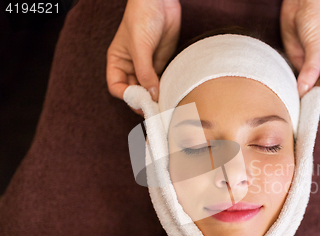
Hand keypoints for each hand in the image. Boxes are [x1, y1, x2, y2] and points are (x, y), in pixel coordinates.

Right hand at [106, 0, 180, 116]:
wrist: (160, 1)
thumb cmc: (142, 18)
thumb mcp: (140, 47)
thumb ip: (145, 72)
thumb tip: (152, 95)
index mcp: (117, 61)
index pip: (117, 87)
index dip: (127, 96)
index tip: (140, 102)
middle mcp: (131, 66)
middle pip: (134, 91)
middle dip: (143, 101)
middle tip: (156, 110)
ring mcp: (147, 65)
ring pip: (149, 89)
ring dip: (156, 97)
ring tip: (165, 106)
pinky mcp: (161, 63)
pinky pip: (162, 81)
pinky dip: (165, 89)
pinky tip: (171, 94)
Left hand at [280, 0, 319, 109]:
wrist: (301, 3)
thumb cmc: (316, 20)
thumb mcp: (316, 46)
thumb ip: (310, 68)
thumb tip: (303, 91)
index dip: (319, 100)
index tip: (308, 110)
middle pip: (315, 91)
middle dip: (306, 101)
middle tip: (295, 113)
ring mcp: (307, 66)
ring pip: (302, 87)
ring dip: (296, 95)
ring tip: (287, 107)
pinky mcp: (294, 62)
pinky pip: (292, 79)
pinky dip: (288, 86)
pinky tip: (281, 94)